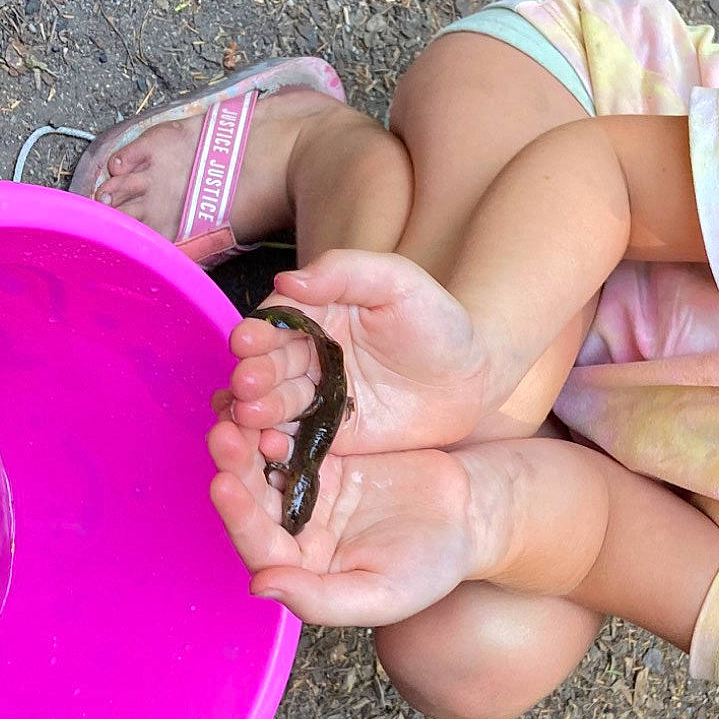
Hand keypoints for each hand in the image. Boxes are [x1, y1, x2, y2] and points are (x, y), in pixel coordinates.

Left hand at [207, 417, 487, 625]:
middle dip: (235, 467)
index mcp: (301, 567)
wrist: (474, 513)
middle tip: (223, 433)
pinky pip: (296, 431)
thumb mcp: (383, 594)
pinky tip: (271, 393)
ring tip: (240, 407)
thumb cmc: (433, 565)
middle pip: (254, 498)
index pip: (259, 546)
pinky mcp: (325, 453)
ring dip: (250, 436)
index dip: (239, 517)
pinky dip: (281, 414)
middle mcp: (295, 528)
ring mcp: (309, 487)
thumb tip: (260, 586)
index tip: (224, 485)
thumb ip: (320, 599)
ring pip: (268, 461)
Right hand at [226, 249, 497, 455]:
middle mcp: (308, 356)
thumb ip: (345, 273)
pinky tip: (269, 446)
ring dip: (258, 410)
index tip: (245, 342)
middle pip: (270, 365)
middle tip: (246, 384)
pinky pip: (299, 439)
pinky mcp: (330, 435)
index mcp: (316, 313)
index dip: (258, 332)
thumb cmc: (437, 319)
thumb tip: (287, 279)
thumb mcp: (397, 281)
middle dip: (254, 374)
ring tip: (250, 415)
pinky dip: (279, 444)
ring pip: (278, 404)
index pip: (276, 322)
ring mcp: (317, 397)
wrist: (473, 378)